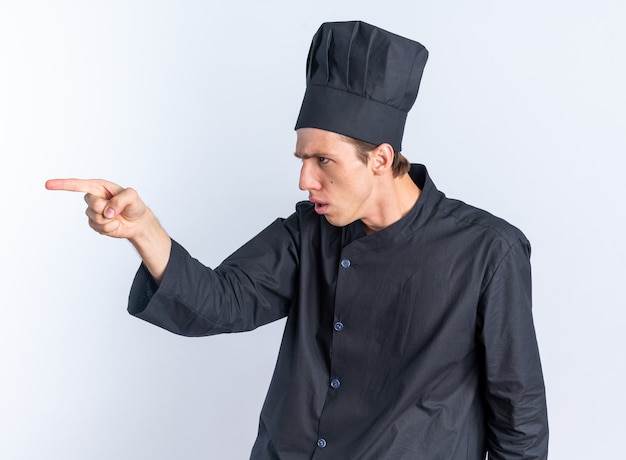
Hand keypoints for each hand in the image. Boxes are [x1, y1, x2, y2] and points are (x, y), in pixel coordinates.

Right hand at [46, 178, 171, 282]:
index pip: (77, 185)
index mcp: (99, 187)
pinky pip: (98, 228)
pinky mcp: (95, 224)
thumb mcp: (133, 196)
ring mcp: (93, 212)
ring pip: (95, 218)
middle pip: (92, 204)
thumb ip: (121, 200)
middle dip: (106, 208)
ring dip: (109, 220)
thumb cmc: (135, 205)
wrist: (138, 222)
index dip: (62, 185)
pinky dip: (110, 228)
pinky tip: (115, 224)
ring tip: (117, 217)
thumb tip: (107, 211)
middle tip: (117, 210)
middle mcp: (93, 198)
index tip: (47, 184)